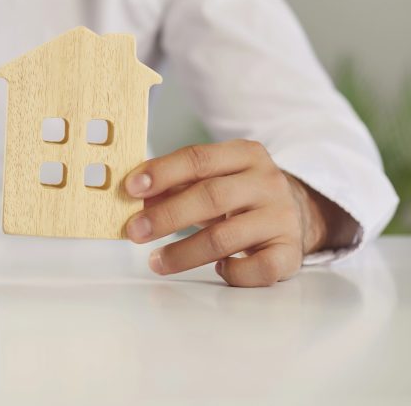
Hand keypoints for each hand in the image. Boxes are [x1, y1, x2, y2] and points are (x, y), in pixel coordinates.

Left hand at [123, 139, 352, 286]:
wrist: (295, 212)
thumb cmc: (238, 195)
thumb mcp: (212, 178)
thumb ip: (175, 185)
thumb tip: (135, 199)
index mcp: (245, 154)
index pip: (198, 158)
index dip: (162, 173)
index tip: (130, 189)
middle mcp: (267, 182)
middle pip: (211, 196)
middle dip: (166, 216)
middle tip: (135, 231)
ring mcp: (282, 217)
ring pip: (227, 237)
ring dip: (184, 252)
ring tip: (156, 261)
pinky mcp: (291, 252)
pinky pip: (259, 268)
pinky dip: (233, 272)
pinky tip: (217, 269)